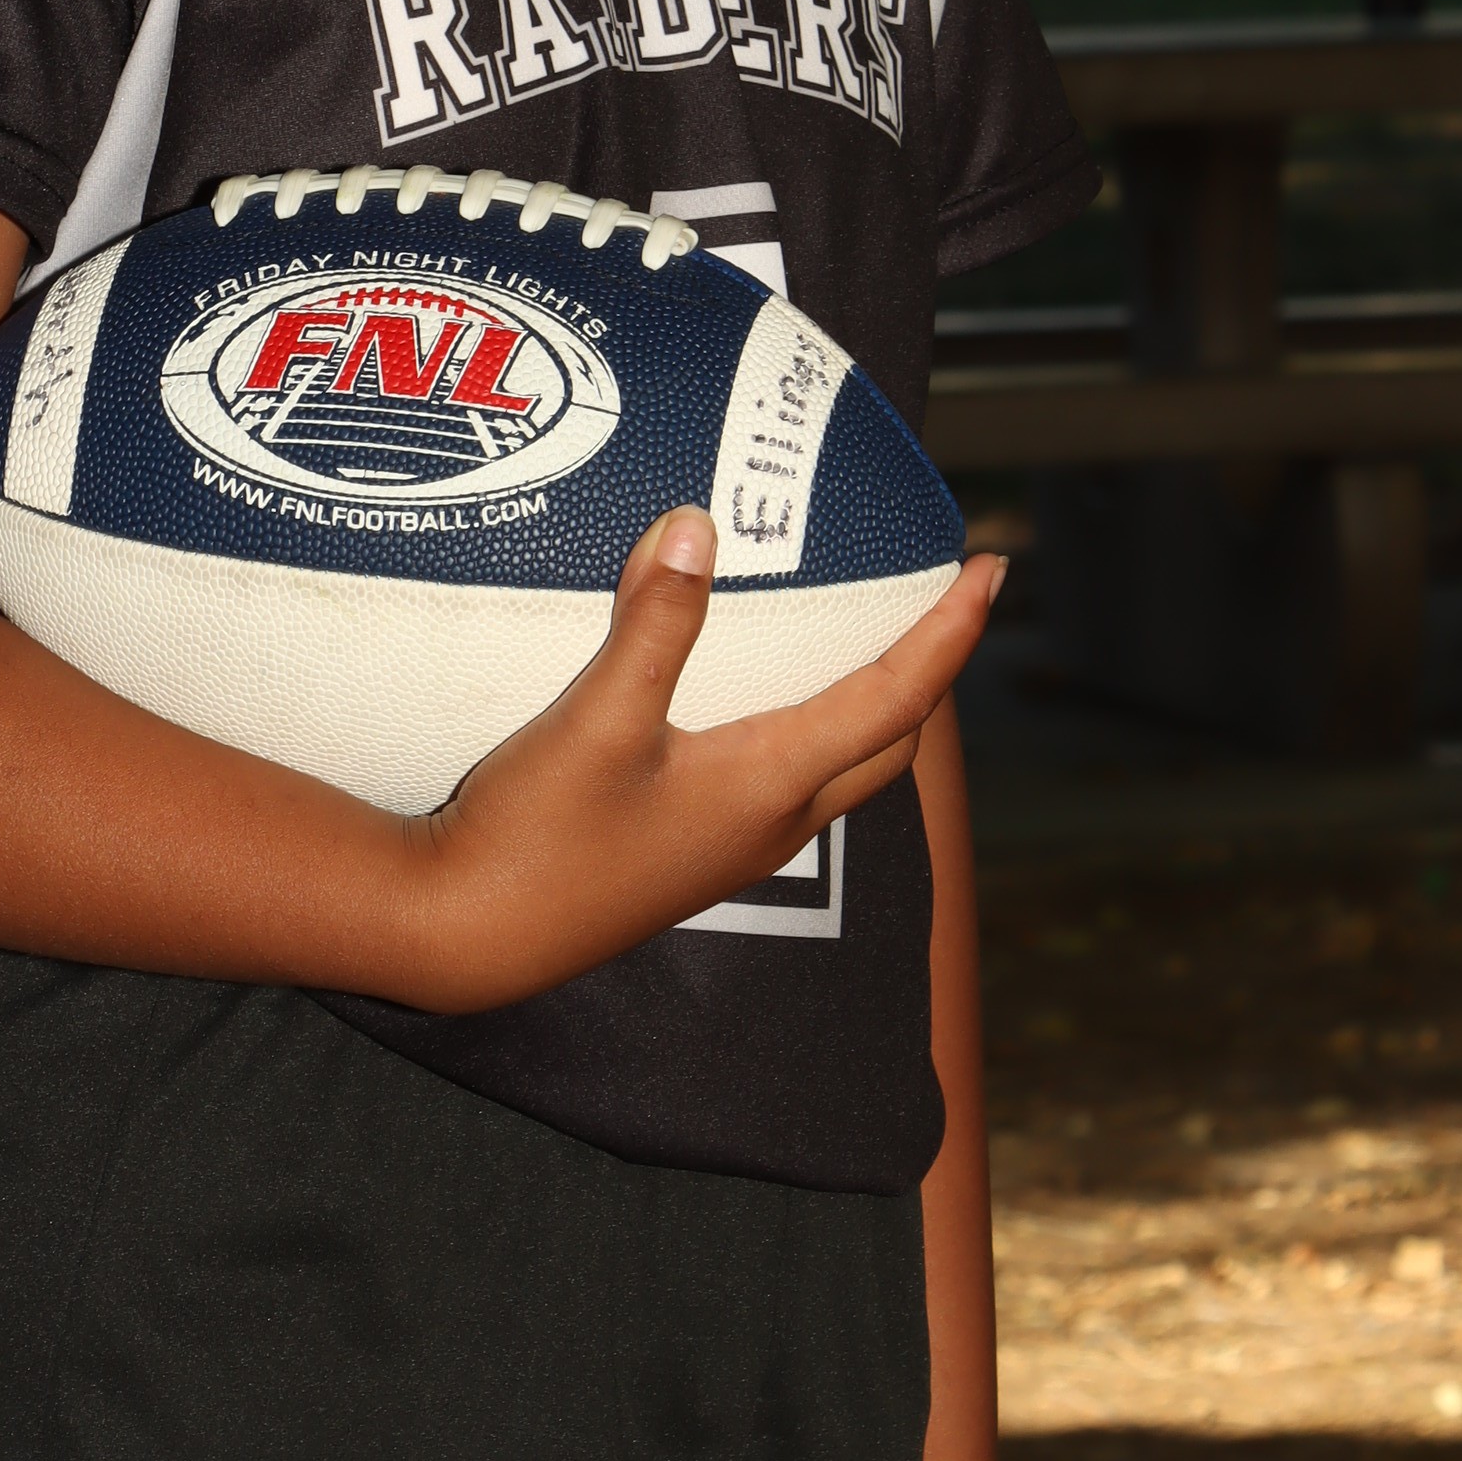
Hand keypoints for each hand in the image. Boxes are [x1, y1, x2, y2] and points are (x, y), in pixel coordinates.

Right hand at [400, 511, 1003, 1014]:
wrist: (468, 937)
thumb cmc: (536, 836)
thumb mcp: (595, 718)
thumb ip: (654, 621)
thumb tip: (698, 523)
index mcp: (772, 786)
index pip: (897, 699)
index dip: (951, 632)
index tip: (992, 569)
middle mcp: (772, 823)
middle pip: (888, 743)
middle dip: (928, 672)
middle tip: (941, 600)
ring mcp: (733, 847)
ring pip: (841, 769)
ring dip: (874, 706)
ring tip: (864, 636)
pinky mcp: (692, 853)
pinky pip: (787, 782)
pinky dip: (811, 728)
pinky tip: (759, 694)